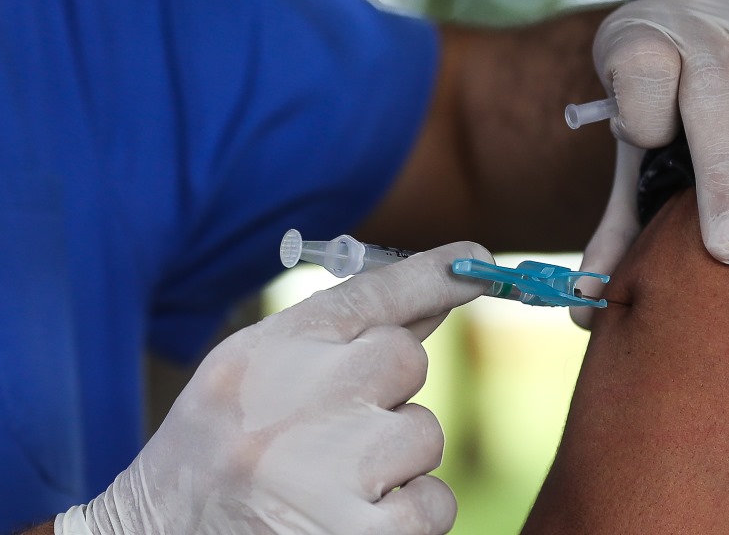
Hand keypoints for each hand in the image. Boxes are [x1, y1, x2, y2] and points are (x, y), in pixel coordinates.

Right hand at [56, 242, 492, 534]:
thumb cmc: (210, 460)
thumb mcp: (250, 381)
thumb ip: (335, 338)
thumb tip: (435, 298)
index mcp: (263, 357)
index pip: (366, 295)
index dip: (432, 274)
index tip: (476, 262)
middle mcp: (295, 402)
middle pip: (405, 360)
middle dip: (387, 394)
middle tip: (338, 432)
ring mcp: (328, 472)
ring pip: (424, 434)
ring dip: (398, 463)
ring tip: (334, 487)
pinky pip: (433, 504)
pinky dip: (408, 518)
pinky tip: (351, 524)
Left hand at [572, 0, 728, 328]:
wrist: (708, 8)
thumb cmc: (670, 96)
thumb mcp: (637, 143)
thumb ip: (620, 219)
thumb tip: (585, 309)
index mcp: (639, 44)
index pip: (640, 72)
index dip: (647, 116)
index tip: (656, 150)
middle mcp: (697, 18)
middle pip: (709, 88)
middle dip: (722, 170)